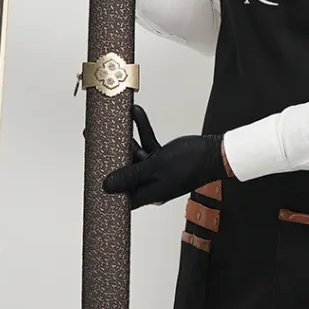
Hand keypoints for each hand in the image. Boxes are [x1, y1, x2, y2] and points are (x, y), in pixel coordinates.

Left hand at [102, 105, 231, 208]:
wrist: (215, 152)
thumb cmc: (191, 164)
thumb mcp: (154, 167)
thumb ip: (130, 175)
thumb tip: (108, 185)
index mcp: (148, 193)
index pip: (120, 194)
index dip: (106, 186)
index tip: (92, 171)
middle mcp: (151, 184)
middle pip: (124, 170)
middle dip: (111, 153)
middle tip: (96, 138)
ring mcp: (157, 171)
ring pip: (135, 154)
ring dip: (127, 137)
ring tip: (114, 121)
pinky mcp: (163, 159)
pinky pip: (148, 143)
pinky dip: (142, 130)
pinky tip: (136, 115)